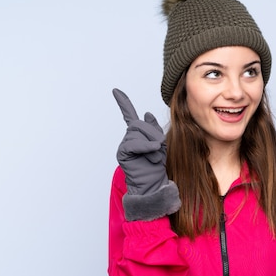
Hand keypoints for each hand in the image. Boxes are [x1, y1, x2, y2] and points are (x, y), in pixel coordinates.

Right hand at [113, 88, 179, 219]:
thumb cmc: (156, 166)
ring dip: (151, 144)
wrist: (152, 184)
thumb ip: (153, 129)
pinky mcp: (123, 153)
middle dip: (153, 134)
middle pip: (139, 123)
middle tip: (158, 149)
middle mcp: (128, 138)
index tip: (116, 91)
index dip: (123, 103)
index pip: (129, 115)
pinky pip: (134, 143)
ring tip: (154, 157)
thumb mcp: (160, 144)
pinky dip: (145, 146)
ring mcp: (124, 145)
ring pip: (138, 132)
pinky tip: (151, 152)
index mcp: (137, 135)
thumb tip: (146, 114)